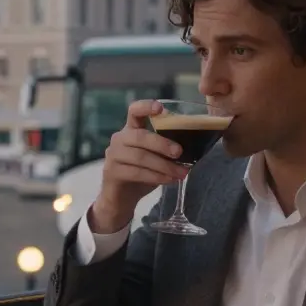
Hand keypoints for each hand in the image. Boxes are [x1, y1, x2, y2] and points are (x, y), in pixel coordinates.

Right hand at [89, 100, 186, 232]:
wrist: (121, 198)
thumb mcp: (154, 157)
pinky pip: (136, 172)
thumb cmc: (141, 174)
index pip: (134, 111)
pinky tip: (169, 180)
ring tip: (181, 173)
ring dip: (164, 166)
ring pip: (140, 157)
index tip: (160, 107)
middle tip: (179, 152)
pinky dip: (156, 177)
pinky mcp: (112, 172)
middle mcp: (119, 139)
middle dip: (162, 144)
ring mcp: (113, 155)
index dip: (146, 107)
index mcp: (131, 130)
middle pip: (140, 136)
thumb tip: (193, 147)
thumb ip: (165, 149)